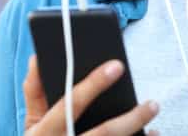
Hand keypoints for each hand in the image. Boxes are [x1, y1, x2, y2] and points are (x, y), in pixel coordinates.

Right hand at [23, 54, 159, 135]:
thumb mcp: (33, 123)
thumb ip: (34, 92)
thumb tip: (37, 59)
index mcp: (45, 133)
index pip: (71, 104)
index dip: (94, 84)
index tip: (117, 66)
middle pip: (104, 134)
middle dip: (131, 119)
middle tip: (152, 104)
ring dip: (138, 131)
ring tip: (154, 115)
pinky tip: (153, 134)